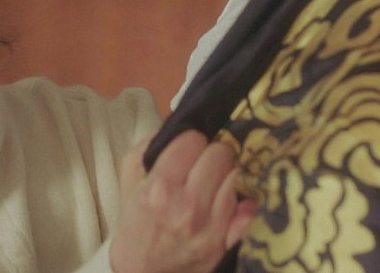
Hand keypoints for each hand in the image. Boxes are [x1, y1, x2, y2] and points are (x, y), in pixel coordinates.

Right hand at [110, 130, 254, 272]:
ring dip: (226, 176)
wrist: (141, 266)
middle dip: (211, 154)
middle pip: (221, 154)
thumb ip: (149, 144)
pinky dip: (242, 202)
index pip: (194, 140)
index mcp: (160, 187)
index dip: (190, 141)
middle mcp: (187, 206)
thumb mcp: (130, 174)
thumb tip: (177, 122)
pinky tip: (229, 200)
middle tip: (203, 163)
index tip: (187, 149)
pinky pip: (249, 210)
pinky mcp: (226, 242)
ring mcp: (210, 226)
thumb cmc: (136, 216)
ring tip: (213, 182)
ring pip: (237, 176)